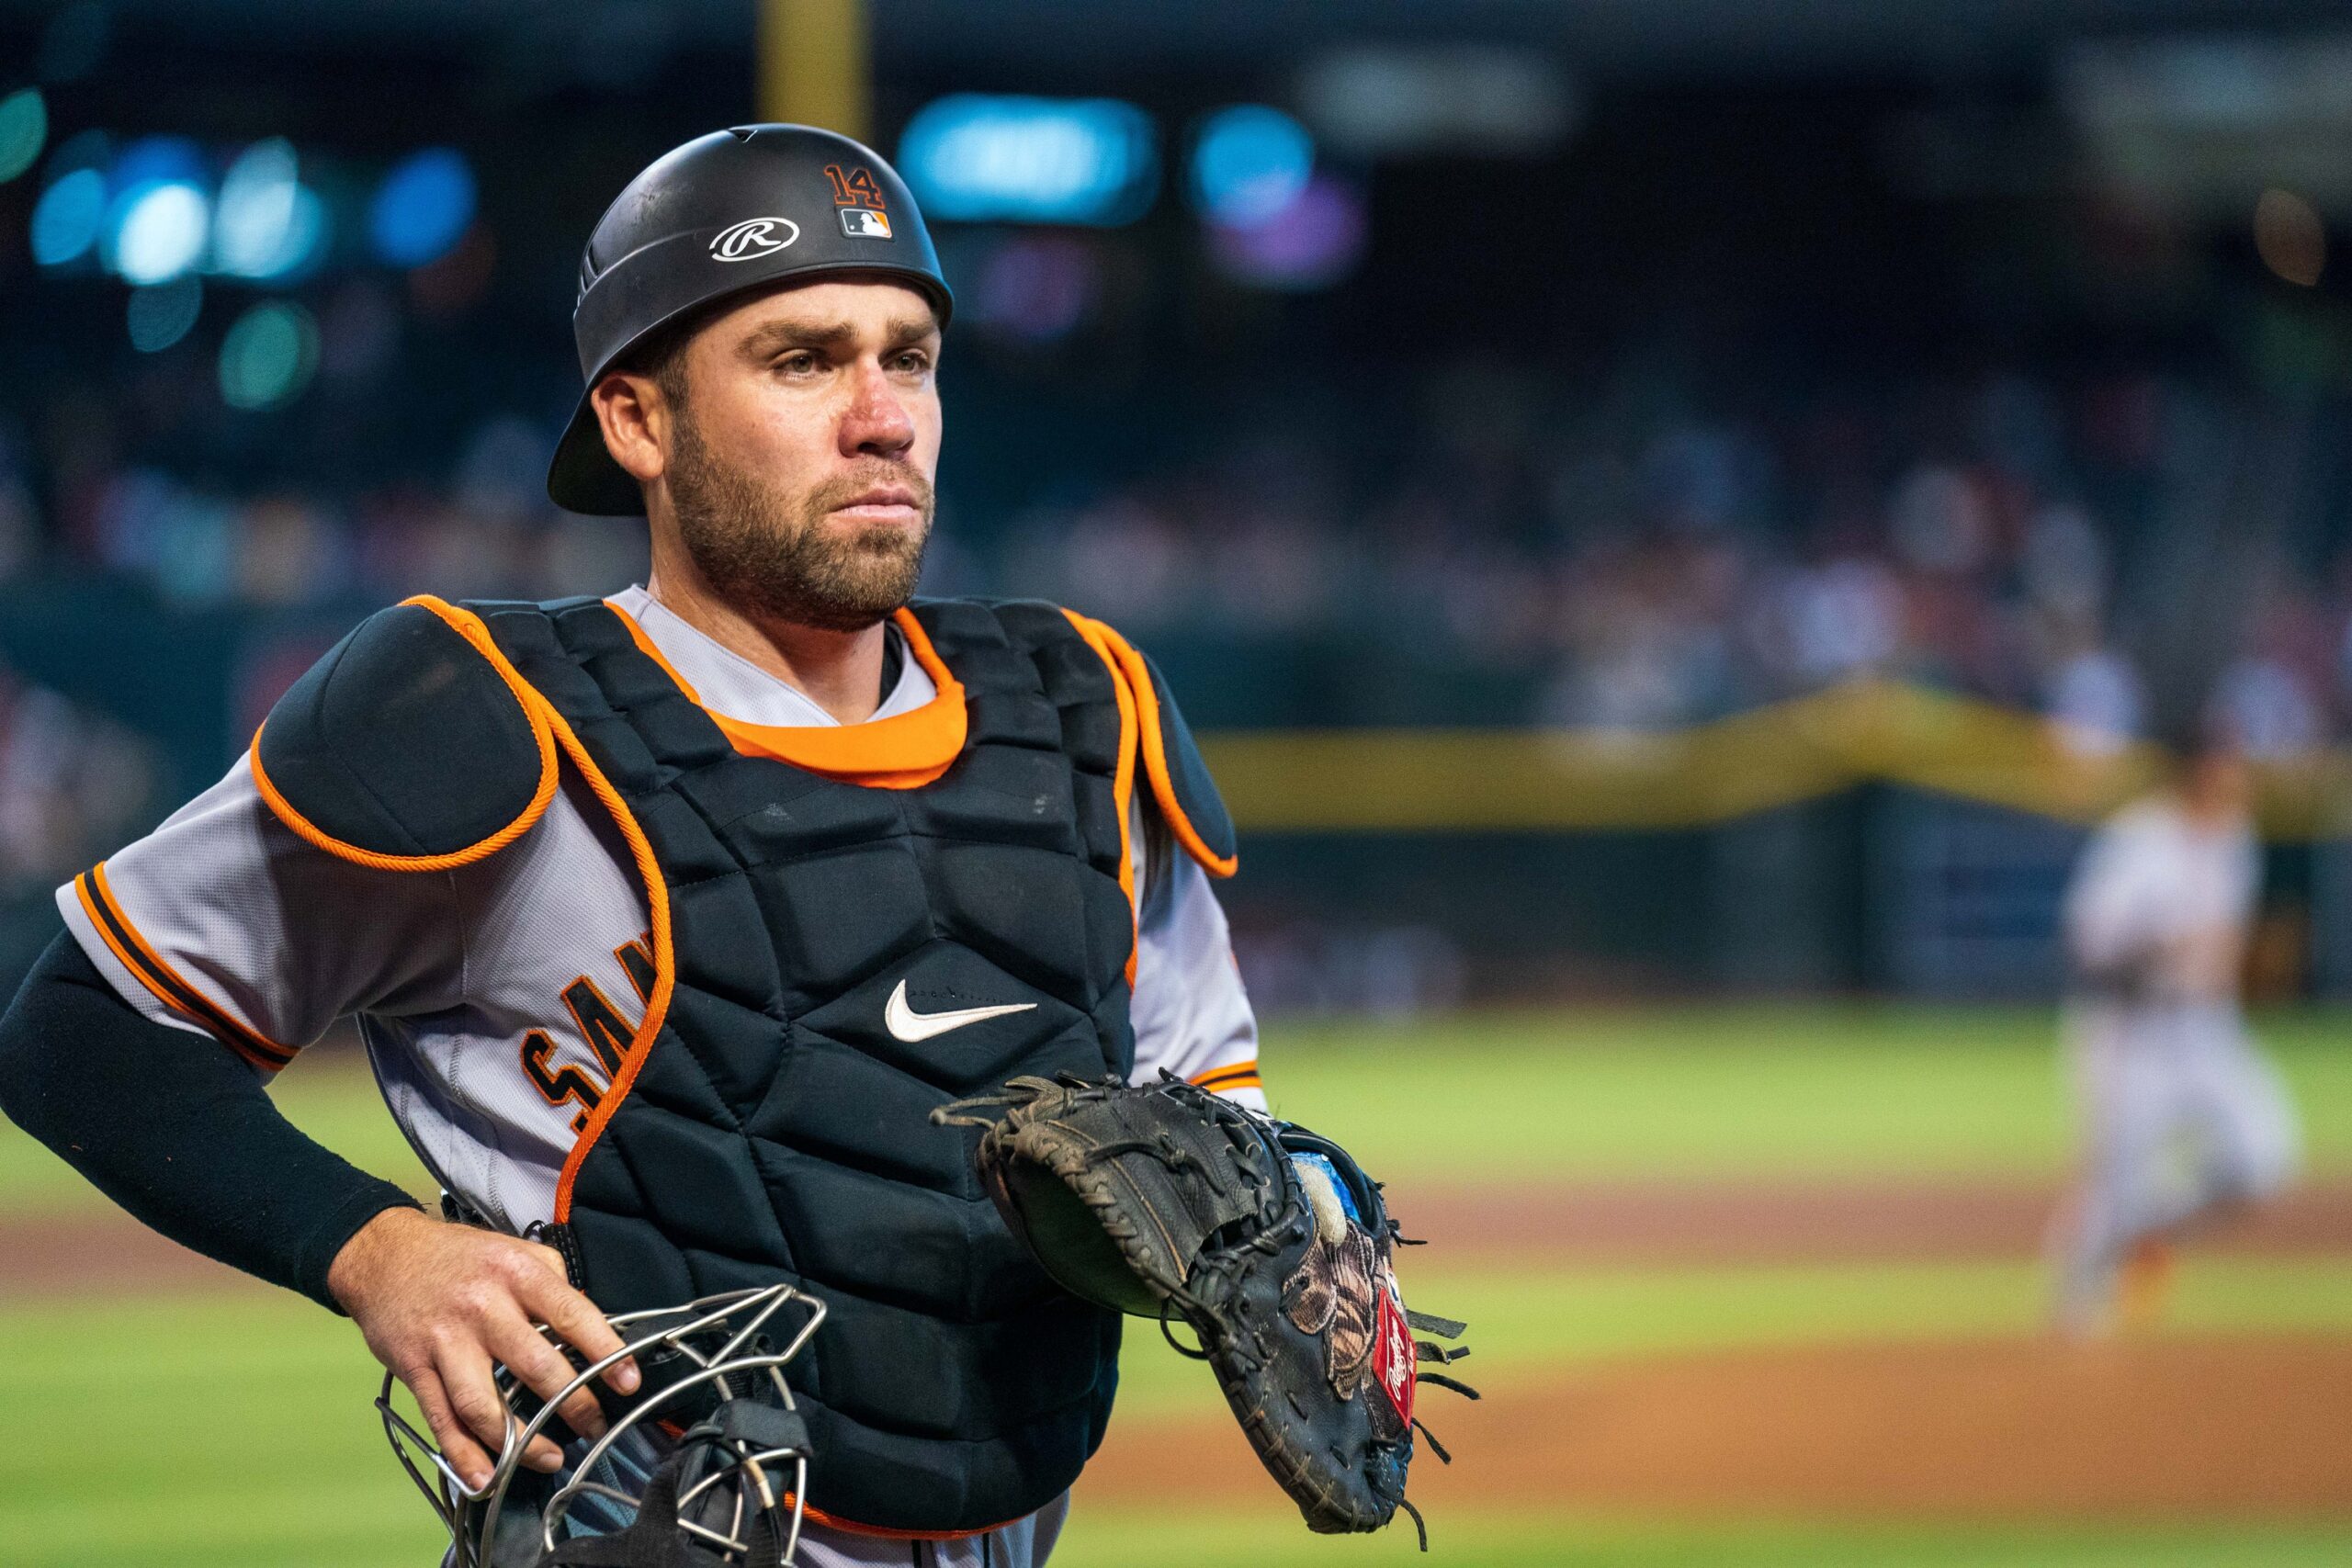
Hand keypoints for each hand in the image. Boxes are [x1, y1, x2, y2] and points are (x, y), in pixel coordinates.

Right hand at [328, 1206, 639, 1490]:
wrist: (385, 1255)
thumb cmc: (460, 1257)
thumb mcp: (515, 1250)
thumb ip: (555, 1285)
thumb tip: (594, 1326)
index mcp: (516, 1273)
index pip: (571, 1315)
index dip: (604, 1352)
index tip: (628, 1383)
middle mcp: (483, 1307)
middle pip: (536, 1366)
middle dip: (574, 1405)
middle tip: (596, 1427)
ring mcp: (446, 1341)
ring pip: (486, 1405)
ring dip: (522, 1441)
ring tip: (551, 1457)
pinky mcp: (415, 1369)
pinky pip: (443, 1420)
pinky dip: (465, 1454)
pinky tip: (487, 1476)